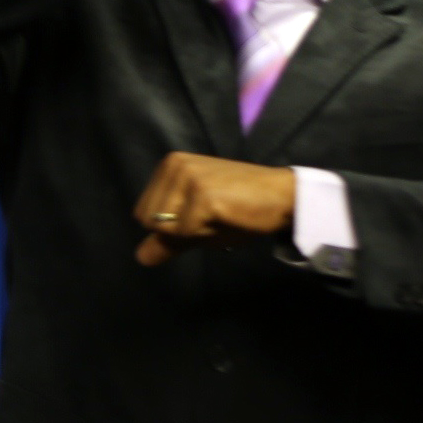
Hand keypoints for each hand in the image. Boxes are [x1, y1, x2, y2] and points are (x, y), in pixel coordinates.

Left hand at [133, 153, 295, 265]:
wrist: (282, 197)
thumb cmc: (240, 209)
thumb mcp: (197, 224)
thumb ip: (167, 239)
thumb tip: (140, 258)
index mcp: (169, 166)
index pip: (143, 214)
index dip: (171, 227)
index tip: (201, 213)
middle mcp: (174, 165)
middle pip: (149, 222)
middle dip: (179, 230)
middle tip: (212, 215)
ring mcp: (188, 177)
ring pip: (165, 228)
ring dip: (193, 232)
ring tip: (219, 215)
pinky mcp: (203, 195)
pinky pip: (185, 233)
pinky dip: (206, 234)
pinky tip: (227, 217)